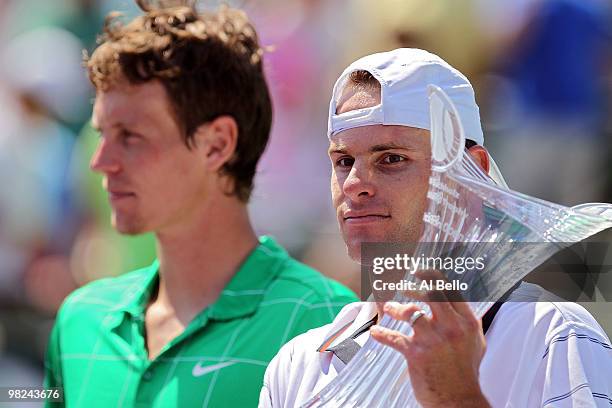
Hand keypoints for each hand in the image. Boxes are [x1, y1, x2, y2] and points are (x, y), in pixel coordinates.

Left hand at [370, 270, 489, 407]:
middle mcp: (451, 327)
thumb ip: (465, 320)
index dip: (433, 277)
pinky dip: (382, 334)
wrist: (459, 400)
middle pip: (432, 294)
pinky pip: (394, 338)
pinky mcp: (416, 353)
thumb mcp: (475, 341)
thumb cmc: (466, 371)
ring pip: (411, 312)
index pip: (450, 290)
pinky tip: (375, 332)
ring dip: (396, 308)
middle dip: (416, 284)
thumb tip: (457, 301)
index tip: (420, 271)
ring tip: (388, 308)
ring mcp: (433, 339)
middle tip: (403, 284)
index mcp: (467, 322)